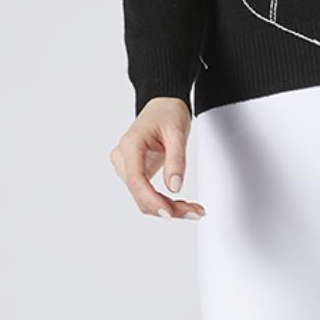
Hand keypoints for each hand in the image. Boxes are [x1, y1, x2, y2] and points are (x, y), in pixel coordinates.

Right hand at [109, 96, 205, 218]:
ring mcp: (127, 167)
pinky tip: (183, 205)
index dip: (152, 200)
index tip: (170, 213)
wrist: (163, 106)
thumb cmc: (167, 113)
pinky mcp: (135, 173)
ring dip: (168, 208)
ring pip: (143, 199)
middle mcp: (123, 158)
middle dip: (168, 208)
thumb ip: (176, 160)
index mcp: (130, 145)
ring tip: (194, 210)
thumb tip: (174, 187)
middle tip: (196, 212)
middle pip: (140, 194)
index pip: (136, 180)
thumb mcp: (178, 132)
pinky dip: (165, 203)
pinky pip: (147, 194)